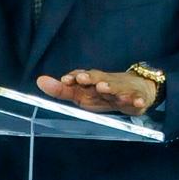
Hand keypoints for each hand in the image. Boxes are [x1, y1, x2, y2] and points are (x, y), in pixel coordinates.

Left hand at [36, 69, 158, 116]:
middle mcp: (107, 83)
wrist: (138, 89)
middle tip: (81, 78)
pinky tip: (137, 103)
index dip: (73, 78)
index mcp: (92, 82)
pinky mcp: (138, 98)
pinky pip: (139, 100)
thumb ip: (62, 90)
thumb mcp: (83, 93)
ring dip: (111, 87)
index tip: (65, 80)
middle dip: (90, 78)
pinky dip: (138, 101)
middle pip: (98, 78)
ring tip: (104, 87)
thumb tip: (39, 81)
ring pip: (117, 88)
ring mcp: (123, 90)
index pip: (81, 77)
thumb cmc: (104, 92)